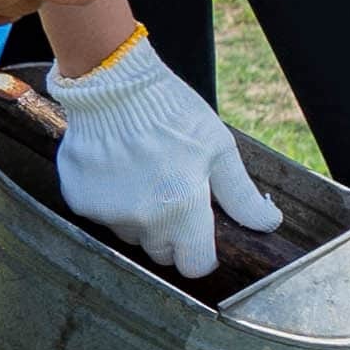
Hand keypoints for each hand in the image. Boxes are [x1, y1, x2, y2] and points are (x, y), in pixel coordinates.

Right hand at [32, 27, 274, 282]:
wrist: (112, 83)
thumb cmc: (173, 113)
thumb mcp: (218, 148)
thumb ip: (242, 195)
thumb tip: (270, 223)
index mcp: (182, 211)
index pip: (194, 266)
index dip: (201, 253)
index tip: (201, 235)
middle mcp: (143, 221)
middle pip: (161, 252)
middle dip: (171, 233)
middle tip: (172, 192)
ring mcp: (108, 213)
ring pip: (130, 234)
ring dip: (140, 216)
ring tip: (144, 174)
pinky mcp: (80, 201)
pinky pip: (101, 215)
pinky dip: (110, 200)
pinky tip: (117, 168)